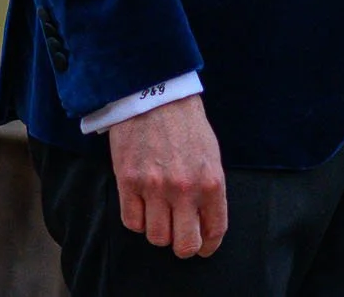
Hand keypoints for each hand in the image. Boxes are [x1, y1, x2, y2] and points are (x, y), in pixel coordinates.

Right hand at [109, 94, 226, 258]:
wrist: (156, 96)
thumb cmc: (186, 125)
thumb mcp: (211, 155)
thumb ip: (210, 188)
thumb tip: (205, 219)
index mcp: (211, 182)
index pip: (214, 230)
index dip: (208, 245)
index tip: (204, 246)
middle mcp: (184, 190)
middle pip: (184, 245)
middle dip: (183, 246)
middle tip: (180, 236)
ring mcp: (154, 188)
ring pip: (157, 237)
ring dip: (159, 231)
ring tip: (160, 214)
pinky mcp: (128, 183)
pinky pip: (132, 223)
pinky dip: (138, 220)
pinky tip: (142, 206)